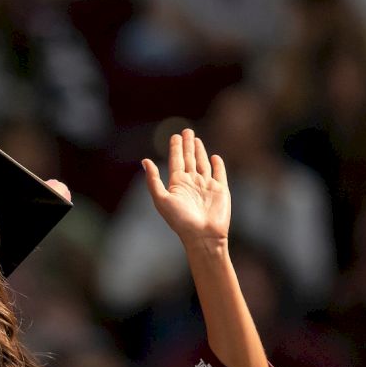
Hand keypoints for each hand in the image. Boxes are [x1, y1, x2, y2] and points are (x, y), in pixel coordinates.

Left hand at [143, 129, 229, 246]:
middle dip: (187, 145)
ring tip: (196, 139)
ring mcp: (206, 185)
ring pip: (202, 163)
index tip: (175, 135)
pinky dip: (217, 164)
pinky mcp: (220, 189)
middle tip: (186, 130)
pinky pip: (219, 173)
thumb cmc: (180, 220)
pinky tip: (214, 156)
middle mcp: (191, 183)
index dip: (175, 148)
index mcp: (177, 184)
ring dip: (199, 151)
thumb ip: (153, 180)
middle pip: (188, 159)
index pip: (176, 161)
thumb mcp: (162, 199)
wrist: (202, 235)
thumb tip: (144, 160)